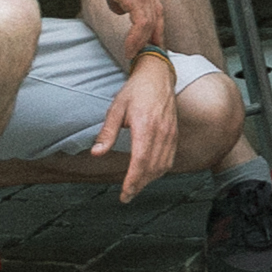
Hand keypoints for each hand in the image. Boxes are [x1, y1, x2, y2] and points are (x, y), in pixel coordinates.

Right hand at [76, 0, 165, 55]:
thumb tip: (120, 10)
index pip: (156, 8)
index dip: (155, 25)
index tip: (153, 41)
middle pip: (158, 17)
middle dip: (156, 37)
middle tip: (153, 55)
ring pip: (150, 24)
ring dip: (142, 43)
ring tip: (134, 56)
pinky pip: (141, 24)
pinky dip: (136, 39)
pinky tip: (129, 49)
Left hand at [90, 53, 177, 199]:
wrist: (157, 75)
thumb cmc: (135, 90)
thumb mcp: (116, 108)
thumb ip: (107, 132)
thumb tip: (96, 153)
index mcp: (145, 126)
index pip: (140, 161)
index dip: (132, 181)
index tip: (124, 194)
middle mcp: (161, 131)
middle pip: (152, 168)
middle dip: (139, 185)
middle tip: (127, 196)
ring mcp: (170, 133)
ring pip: (163, 165)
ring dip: (150, 180)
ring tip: (136, 187)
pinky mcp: (174, 133)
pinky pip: (170, 158)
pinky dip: (160, 170)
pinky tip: (150, 174)